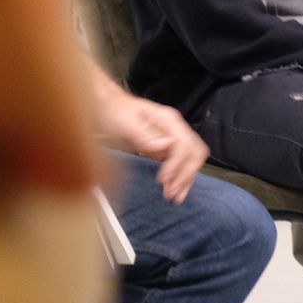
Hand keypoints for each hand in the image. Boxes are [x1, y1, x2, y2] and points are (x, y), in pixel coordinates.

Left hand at [91, 66, 207, 203]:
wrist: (108, 107)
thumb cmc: (115, 112)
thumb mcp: (125, 122)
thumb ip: (145, 135)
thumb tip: (166, 146)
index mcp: (169, 120)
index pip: (184, 145)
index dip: (176, 165)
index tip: (164, 180)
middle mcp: (176, 128)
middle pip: (195, 153)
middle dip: (187, 174)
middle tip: (172, 193)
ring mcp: (174, 137)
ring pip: (193, 159)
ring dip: (187, 179)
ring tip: (176, 196)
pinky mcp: (169, 147)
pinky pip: (183, 163)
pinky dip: (182, 177)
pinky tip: (176, 188)